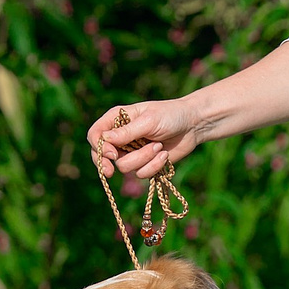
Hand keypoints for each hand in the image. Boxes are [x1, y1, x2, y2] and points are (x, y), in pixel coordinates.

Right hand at [87, 97, 206, 181]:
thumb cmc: (171, 115)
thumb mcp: (148, 121)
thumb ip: (127, 132)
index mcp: (117, 120)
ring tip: (158, 147)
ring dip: (142, 159)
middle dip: (106, 164)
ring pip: (124, 166)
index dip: (99, 147)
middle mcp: (121, 137)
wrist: (193, 126)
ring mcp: (132, 152)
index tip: (112, 153)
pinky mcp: (144, 164)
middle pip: (102, 156)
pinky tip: (164, 156)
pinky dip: (153, 166)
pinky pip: (140, 173)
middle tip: (111, 171)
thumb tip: (104, 140)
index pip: (95, 135)